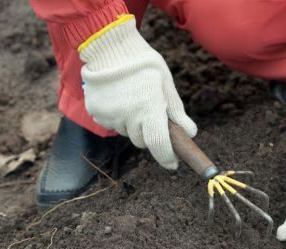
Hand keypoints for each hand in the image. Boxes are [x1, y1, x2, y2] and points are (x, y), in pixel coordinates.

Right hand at [79, 16, 195, 168]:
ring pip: (126, 132)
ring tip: (132, 100)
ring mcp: (110, 116)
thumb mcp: (166, 86)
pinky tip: (118, 99)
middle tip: (150, 113)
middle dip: (149, 134)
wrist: (110, 47)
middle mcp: (128, 117)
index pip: (159, 144)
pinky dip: (116, 117)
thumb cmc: (145, 66)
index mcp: (149, 110)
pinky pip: (110, 124)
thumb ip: (176, 112)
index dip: (167, 157)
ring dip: (132, 124)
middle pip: (142, 141)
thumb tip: (190, 133)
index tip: (173, 164)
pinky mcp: (96, 112)